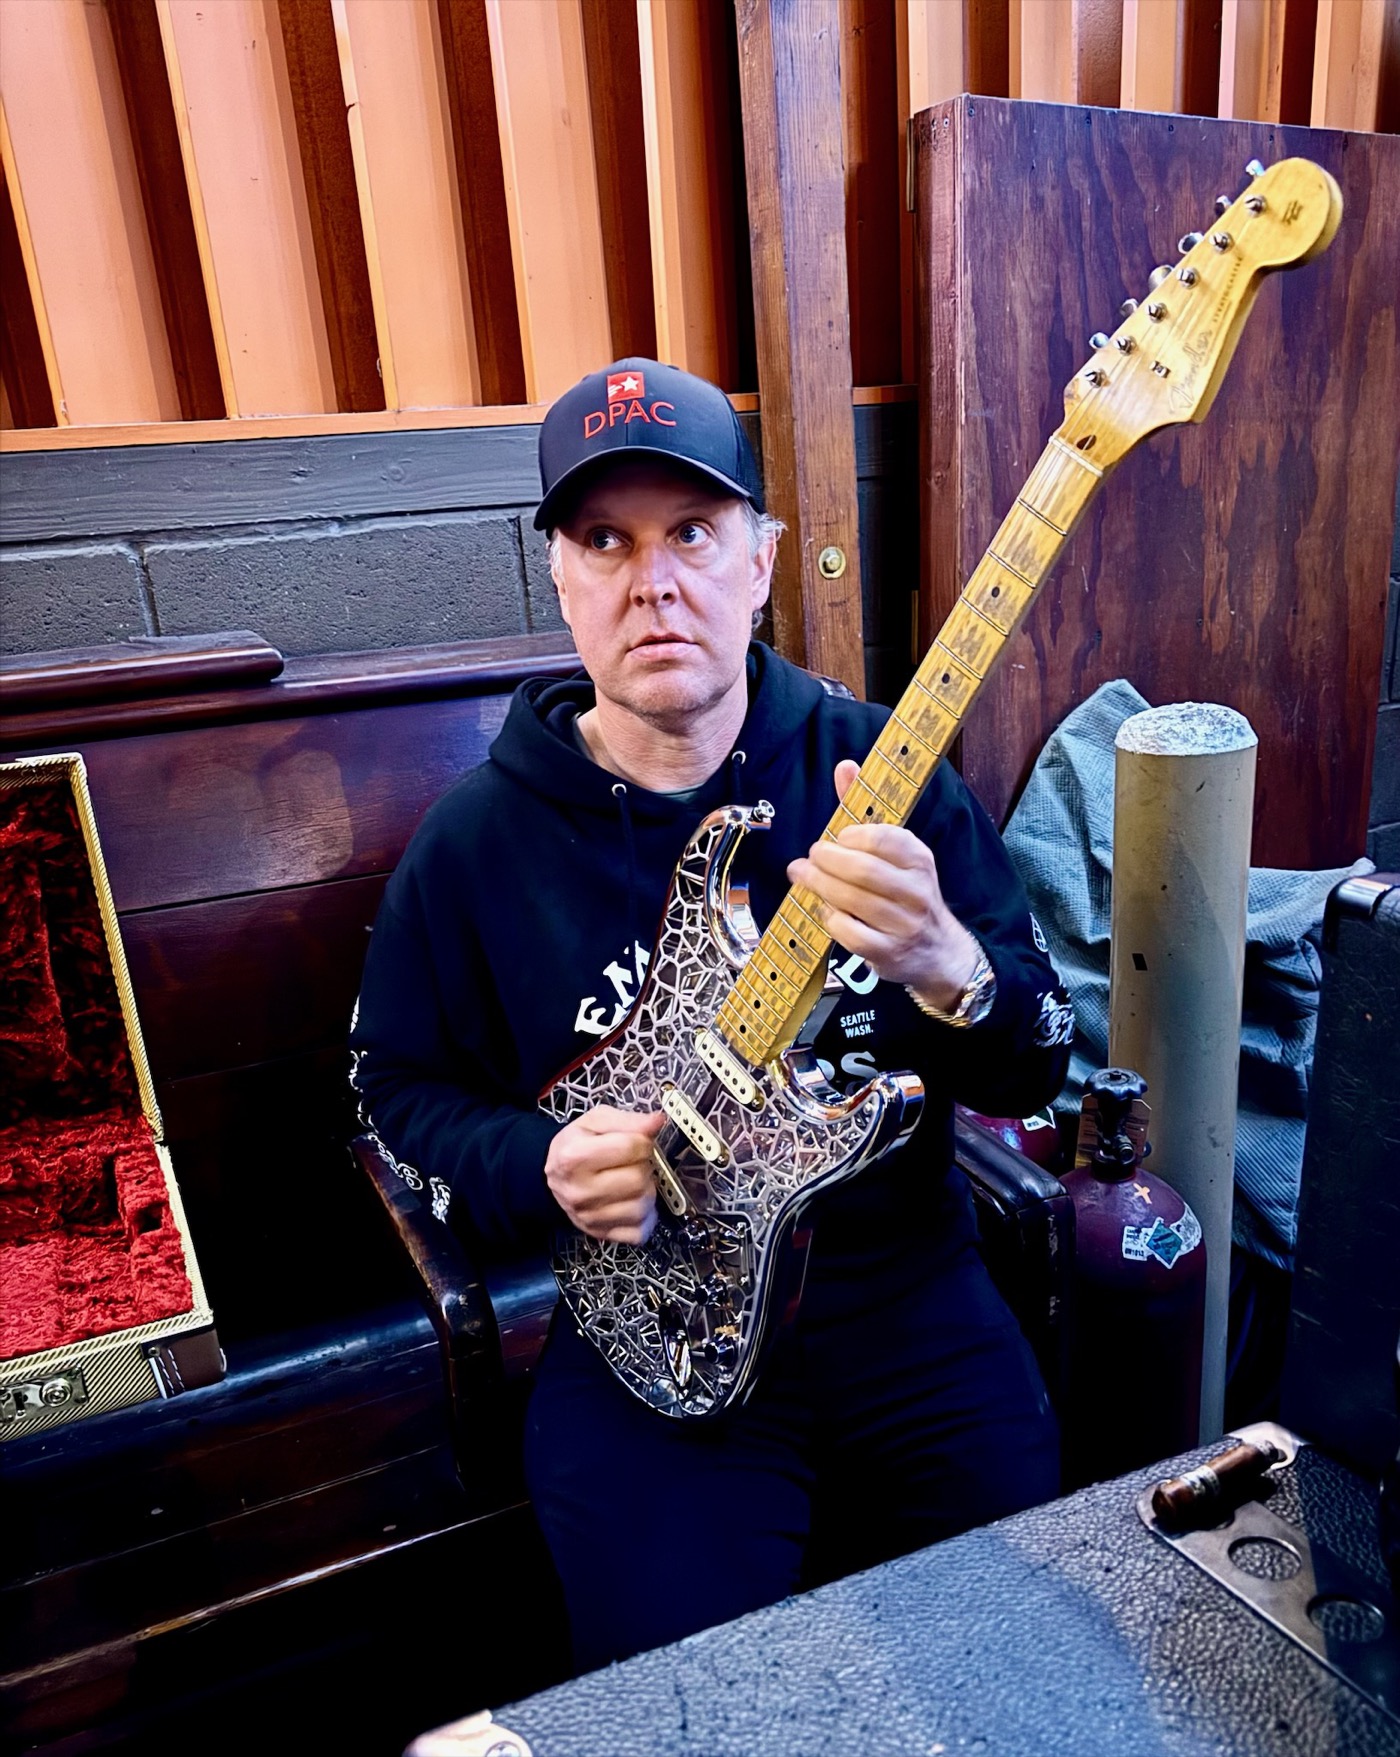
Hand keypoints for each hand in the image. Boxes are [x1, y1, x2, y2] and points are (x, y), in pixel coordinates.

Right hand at [544, 1104, 663, 1243]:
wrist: (556, 1177)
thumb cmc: (576, 1146)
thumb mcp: (595, 1121)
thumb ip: (628, 1120)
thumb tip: (657, 1122)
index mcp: (574, 1157)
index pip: (632, 1147)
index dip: (642, 1141)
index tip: (635, 1142)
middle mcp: (579, 1191)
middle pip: (638, 1179)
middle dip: (643, 1166)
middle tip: (632, 1163)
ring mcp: (590, 1217)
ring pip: (642, 1207)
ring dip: (646, 1191)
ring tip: (631, 1181)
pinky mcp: (602, 1234)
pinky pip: (641, 1231)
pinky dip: (644, 1217)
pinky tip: (631, 1201)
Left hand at [786, 759, 980, 1012]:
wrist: (936, 950)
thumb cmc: (905, 893)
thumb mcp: (896, 852)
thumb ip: (865, 811)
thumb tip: (846, 766)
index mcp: (920, 858)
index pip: (883, 838)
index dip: (850, 835)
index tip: (837, 837)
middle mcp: (917, 890)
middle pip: (861, 870)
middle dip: (825, 861)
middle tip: (808, 858)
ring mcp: (904, 924)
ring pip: (851, 900)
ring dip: (818, 885)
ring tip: (803, 876)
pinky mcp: (888, 952)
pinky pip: (849, 932)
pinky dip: (830, 918)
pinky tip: (826, 909)